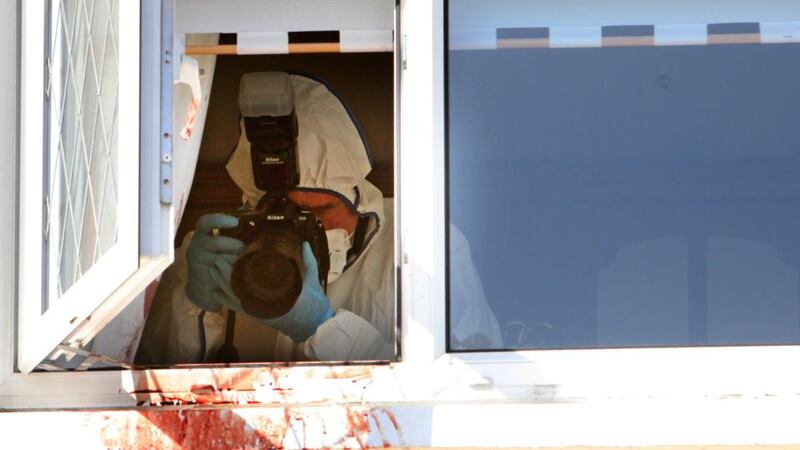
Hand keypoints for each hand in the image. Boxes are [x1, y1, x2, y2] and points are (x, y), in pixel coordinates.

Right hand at [185, 214, 244, 311]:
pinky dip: (233, 274)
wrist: (202, 287)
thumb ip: (231, 225)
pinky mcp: (202, 279)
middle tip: (247, 250)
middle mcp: (196, 247)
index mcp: (201, 235)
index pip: (206, 222)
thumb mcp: (220, 240)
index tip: (235, 222)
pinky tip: (239, 275)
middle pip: (217, 242)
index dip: (220, 220)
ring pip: (221, 259)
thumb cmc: (215, 258)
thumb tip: (246, 207)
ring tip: (244, 263)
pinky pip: (222, 275)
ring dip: (236, 261)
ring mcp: (197, 264)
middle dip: (236, 246)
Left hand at [212, 241, 334, 341]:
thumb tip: (303, 243)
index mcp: (275, 293)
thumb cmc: (313, 304)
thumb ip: (308, 261)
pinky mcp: (257, 316)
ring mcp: (258, 310)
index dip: (240, 266)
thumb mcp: (312, 280)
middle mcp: (263, 303)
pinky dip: (225, 300)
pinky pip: (236, 308)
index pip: (252, 279)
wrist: (312, 326)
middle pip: (238, 286)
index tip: (233, 253)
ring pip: (234, 297)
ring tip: (213, 270)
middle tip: (219, 258)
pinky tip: (216, 291)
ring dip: (222, 283)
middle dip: (226, 272)